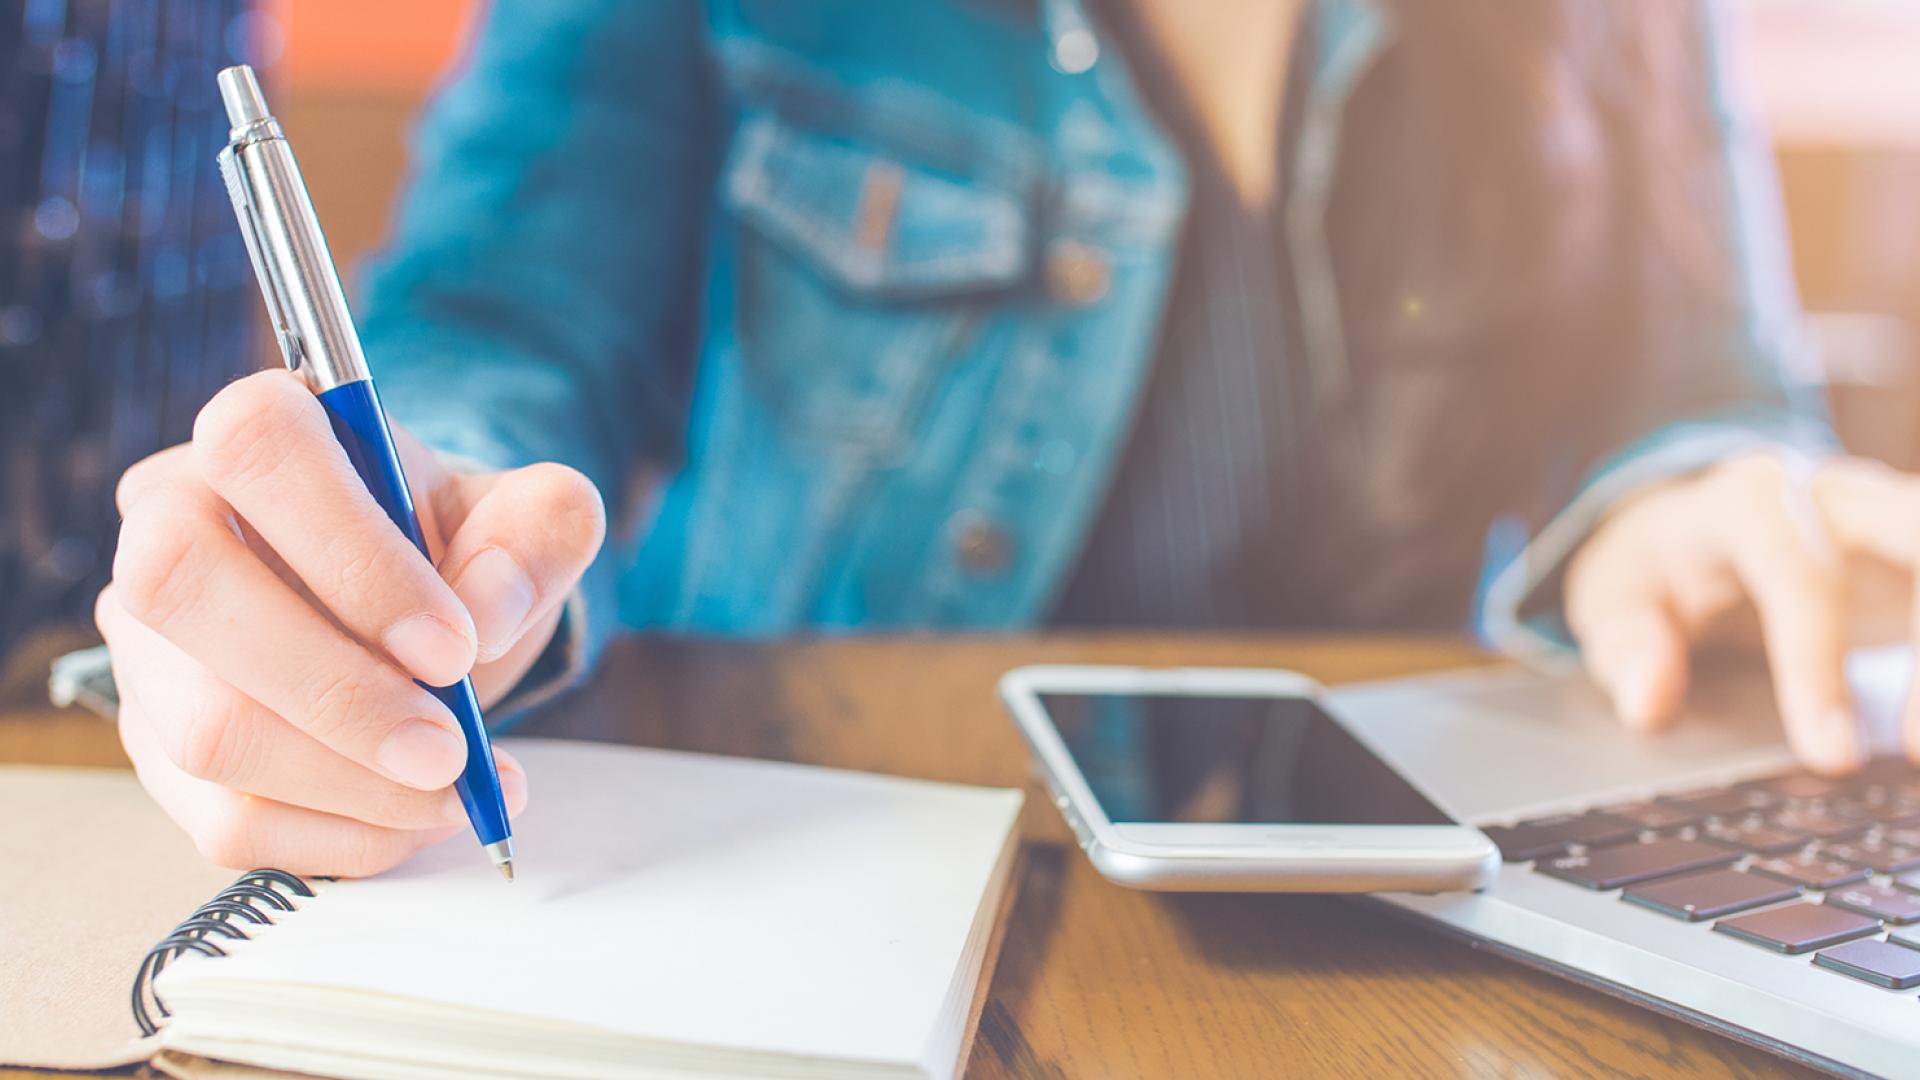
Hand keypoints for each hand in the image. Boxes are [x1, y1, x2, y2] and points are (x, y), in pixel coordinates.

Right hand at [98, 370, 605, 874]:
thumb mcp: (529, 522)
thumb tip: (485, 609)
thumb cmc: (458, 555)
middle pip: (184, 589)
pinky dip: (339, 835)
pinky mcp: (160, 744)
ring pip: (205, 728)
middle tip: (451, 749)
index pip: (256, 450)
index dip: (351, 556)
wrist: (424, 623)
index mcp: (259, 431)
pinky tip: (414, 815)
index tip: (453, 645)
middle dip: (337, 694)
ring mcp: (147, 642)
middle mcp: (168, 520)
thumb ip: (538, 534)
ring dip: (351, 782)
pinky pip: (224, 816)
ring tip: (457, 786)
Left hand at [1567, 452, 1917, 774]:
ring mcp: (1896, 518)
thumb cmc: (1659, 562)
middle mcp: (1841, 497)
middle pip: (1917, 540)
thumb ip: (1627, 643)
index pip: (1798, 575)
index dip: (1817, 666)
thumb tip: (1648, 703)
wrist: (1695, 514)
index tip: (1830, 756)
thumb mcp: (1615, 593)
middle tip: (1915, 751)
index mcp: (1751, 503)